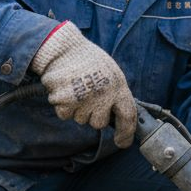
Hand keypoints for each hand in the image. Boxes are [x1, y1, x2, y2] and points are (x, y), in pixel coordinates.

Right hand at [30, 22, 136, 146]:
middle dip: (93, 115)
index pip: (127, 116)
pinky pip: (65, 114)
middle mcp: (102, 96)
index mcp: (118, 87)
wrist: (63, 48)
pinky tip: (65, 89)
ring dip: (77, 108)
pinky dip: (63, 105)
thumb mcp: (111, 72)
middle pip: (98, 123)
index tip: (122, 142)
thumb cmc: (88, 59)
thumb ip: (116, 93)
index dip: (126, 133)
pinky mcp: (64, 102)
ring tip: (76, 87)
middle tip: (88, 96)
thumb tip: (119, 115)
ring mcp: (83, 100)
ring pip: (81, 119)